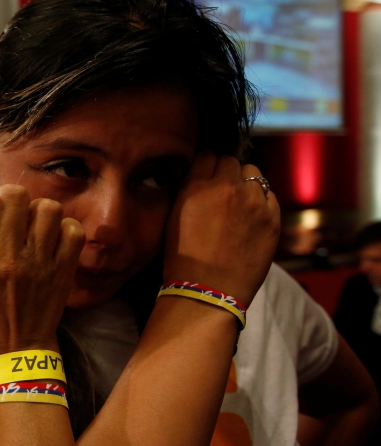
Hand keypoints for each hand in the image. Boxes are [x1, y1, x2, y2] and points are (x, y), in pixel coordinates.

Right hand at [0, 185, 84, 363]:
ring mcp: (39, 262)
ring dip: (38, 212)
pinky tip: (52, 240)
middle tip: (10, 214)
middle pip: (14, 195)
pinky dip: (63, 229)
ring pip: (47, 207)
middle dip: (9, 197)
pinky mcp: (63, 270)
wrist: (16, 354)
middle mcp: (8, 257)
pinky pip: (72, 229)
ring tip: (33, 226)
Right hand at [164, 153, 280, 307]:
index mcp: (197, 186)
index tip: (204, 175)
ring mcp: (253, 202)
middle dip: (225, 172)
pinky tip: (251, 215)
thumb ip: (189, 188)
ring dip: (245, 182)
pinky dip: (261, 199)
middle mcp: (227, 188)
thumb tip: (200, 174)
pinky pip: (269, 194)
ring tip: (238, 201)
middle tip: (221, 190)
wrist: (208, 290)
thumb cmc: (183, 258)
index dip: (205, 165)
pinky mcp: (272, 218)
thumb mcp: (173, 216)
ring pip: (253, 172)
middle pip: (230, 161)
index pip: (206, 155)